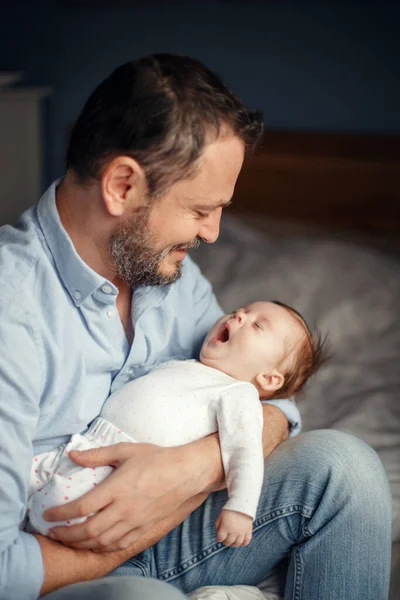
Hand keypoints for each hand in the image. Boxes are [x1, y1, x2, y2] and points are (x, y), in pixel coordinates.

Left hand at [43, 442, 196, 551]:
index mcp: (117, 488)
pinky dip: (102, 548)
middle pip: (88, 531)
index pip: (82, 507)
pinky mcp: (144, 528)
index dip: (61, 514)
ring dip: (81, 545)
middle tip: (53, 532)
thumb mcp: (126, 450)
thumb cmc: (156, 458)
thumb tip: (73, 455)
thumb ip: (97, 454)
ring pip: (102, 542)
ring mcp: (134, 522)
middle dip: (66, 535)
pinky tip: (95, 544)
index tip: (48, 515)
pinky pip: (119, 545)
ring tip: (69, 540)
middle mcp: (124, 509)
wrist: (185, 473)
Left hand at [216, 509, 252, 546]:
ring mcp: (242, 532)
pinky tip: (240, 541)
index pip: (220, 538)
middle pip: (228, 542)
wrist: (242, 504)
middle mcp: (233, 531)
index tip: (219, 537)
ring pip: (237, 544)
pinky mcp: (248, 531)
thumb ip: (218, 525)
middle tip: (225, 539)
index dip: (219, 538)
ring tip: (232, 541)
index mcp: (225, 527)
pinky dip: (243, 543)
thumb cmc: (230, 509)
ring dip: (234, 544)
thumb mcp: (220, 516)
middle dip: (225, 542)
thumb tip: (219, 533)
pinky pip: (246, 541)